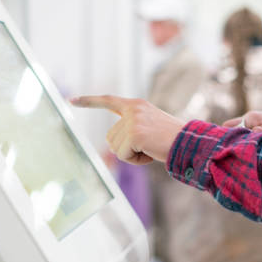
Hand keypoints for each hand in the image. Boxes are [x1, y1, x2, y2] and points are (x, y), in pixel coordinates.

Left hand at [70, 95, 184, 164]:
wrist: (189, 143)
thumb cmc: (171, 139)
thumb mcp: (150, 127)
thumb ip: (131, 128)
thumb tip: (113, 145)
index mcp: (136, 105)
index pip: (108, 100)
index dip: (89, 101)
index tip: (71, 101)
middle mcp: (133, 110)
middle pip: (111, 137)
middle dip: (126, 148)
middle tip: (148, 146)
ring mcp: (133, 121)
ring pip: (116, 148)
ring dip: (132, 155)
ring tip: (151, 149)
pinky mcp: (134, 134)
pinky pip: (123, 156)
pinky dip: (135, 161)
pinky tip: (150, 154)